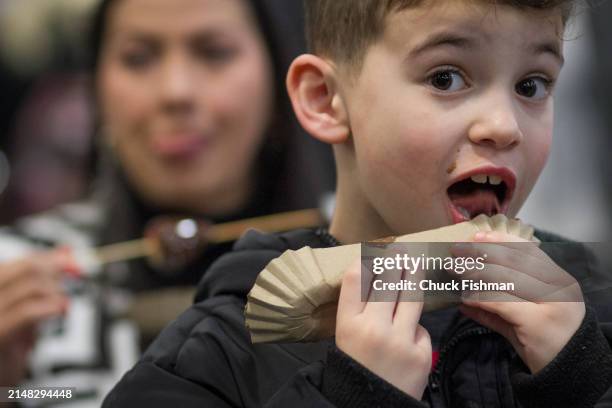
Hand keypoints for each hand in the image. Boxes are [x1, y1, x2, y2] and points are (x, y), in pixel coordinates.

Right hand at [0, 249, 73, 384]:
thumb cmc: (8, 348)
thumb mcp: (22, 310)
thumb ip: (39, 281)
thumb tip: (65, 251)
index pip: (15, 263)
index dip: (44, 256)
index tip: (68, 256)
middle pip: (21, 269)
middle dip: (53, 269)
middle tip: (72, 273)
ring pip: (28, 288)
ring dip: (55, 292)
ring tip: (62, 304)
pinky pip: (25, 313)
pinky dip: (48, 307)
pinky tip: (61, 309)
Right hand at [335, 260, 430, 399]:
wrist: (368, 407)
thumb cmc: (355, 367)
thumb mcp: (345, 337)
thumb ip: (357, 310)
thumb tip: (373, 275)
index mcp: (348, 325)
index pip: (356, 279)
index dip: (365, 260)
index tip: (373, 251)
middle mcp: (373, 329)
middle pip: (388, 281)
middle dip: (395, 262)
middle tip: (400, 250)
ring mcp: (400, 341)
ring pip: (411, 296)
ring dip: (413, 277)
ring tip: (414, 264)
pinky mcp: (421, 354)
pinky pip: (421, 328)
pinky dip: (415, 328)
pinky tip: (407, 336)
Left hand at [451, 231, 584, 373]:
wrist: (568, 374)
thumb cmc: (546, 342)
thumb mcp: (525, 315)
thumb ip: (499, 300)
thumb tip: (466, 288)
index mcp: (559, 279)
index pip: (528, 251)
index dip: (500, 241)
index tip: (476, 237)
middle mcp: (559, 288)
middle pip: (514, 261)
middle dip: (481, 253)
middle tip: (457, 251)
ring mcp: (551, 304)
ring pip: (505, 279)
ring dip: (475, 272)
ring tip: (456, 270)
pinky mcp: (536, 322)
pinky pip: (500, 302)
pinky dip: (479, 298)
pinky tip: (465, 298)